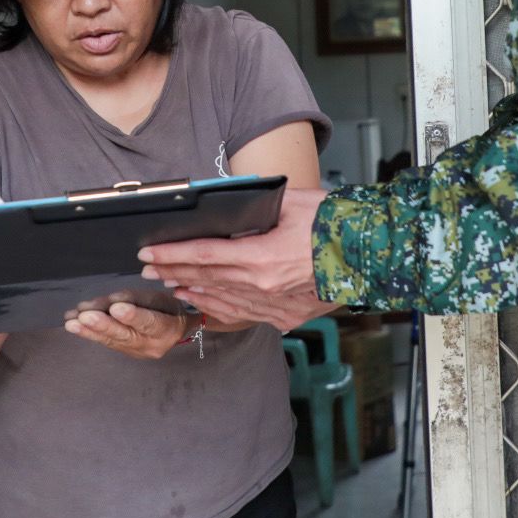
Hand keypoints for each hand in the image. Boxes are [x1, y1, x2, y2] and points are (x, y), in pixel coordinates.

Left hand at [64, 301, 189, 359]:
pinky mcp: (124, 352)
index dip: (133, 315)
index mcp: (168, 328)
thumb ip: (137, 299)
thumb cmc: (167, 307)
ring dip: (89, 330)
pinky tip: (73, 325)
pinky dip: (88, 333)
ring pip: (112, 340)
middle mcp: (152, 345)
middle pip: (126, 335)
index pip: (150, 322)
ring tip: (72, 322)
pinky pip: (105, 342)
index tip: (116, 308)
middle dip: (104, 324)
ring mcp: (136, 352)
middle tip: (85, 316)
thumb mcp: (160, 298)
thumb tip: (111, 302)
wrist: (173, 329)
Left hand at [139, 188, 336, 331]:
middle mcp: (263, 286)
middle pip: (207, 278)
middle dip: (173, 271)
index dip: (172, 253)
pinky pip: (244, 313)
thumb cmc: (332, 221)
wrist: (369, 252)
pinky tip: (205, 301)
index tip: (149, 251)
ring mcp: (274, 305)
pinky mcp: (286, 314)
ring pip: (222, 299)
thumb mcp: (288, 203)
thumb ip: (252, 208)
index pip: (203, 254)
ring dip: (192, 290)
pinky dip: (219, 306)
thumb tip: (221, 206)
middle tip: (148, 267)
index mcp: (261, 256)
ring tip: (170, 284)